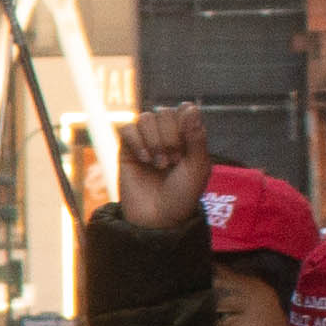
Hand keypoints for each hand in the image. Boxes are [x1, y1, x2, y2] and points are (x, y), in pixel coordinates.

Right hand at [114, 105, 213, 233]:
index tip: (187, 147)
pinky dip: (136, 142)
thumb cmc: (183, 195)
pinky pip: (127, 128)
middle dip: (170, 137)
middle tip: (173, 162)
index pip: (184, 109)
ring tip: (159, 164)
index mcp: (187, 135)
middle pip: (164, 112)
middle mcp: (166, 134)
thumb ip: (196, 136)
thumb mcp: (198, 167)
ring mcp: (145, 140)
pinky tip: (144, 160)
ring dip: (154, 141)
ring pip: (145, 117)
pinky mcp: (127, 149)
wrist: (158, 218)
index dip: (185, 123)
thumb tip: (189, 107)